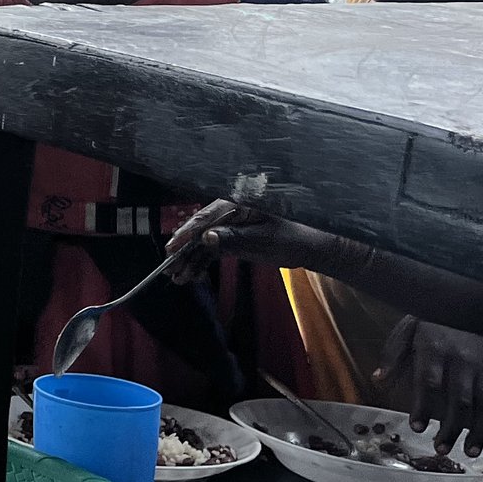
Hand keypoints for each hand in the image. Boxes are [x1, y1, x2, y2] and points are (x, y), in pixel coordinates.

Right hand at [163, 199, 368, 283]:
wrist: (313, 248)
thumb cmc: (294, 239)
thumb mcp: (265, 239)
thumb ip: (235, 238)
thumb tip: (206, 237)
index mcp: (238, 204)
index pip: (206, 218)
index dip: (186, 233)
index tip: (171, 248)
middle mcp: (230, 212)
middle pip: (200, 230)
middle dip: (184, 250)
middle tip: (170, 268)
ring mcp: (231, 226)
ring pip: (203, 242)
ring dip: (190, 259)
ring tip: (178, 277)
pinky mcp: (233, 238)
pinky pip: (212, 249)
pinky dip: (202, 261)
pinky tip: (192, 275)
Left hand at [382, 318, 482, 456]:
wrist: (466, 304)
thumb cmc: (433, 321)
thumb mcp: (408, 330)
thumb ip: (394, 355)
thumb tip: (378, 379)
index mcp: (434, 348)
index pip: (428, 382)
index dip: (422, 407)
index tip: (417, 427)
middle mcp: (462, 358)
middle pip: (458, 399)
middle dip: (450, 427)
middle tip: (439, 448)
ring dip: (477, 430)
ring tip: (468, 451)